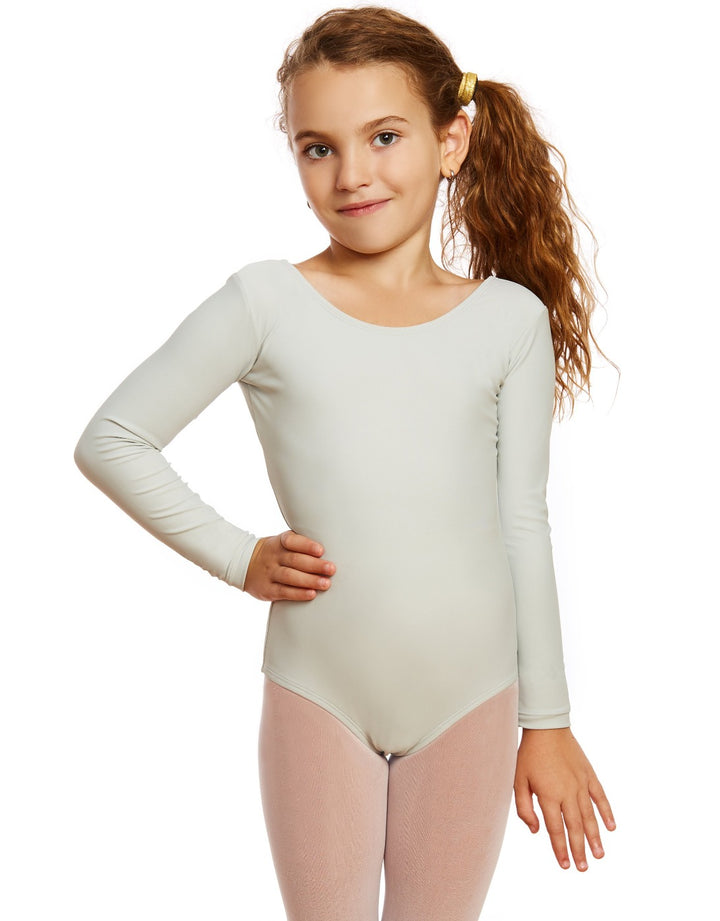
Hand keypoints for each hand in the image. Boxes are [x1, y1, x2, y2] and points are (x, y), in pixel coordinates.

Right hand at [243, 530, 335, 601]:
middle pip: (295, 560)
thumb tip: (331, 550)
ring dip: (309, 580)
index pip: (292, 541)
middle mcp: (274, 557)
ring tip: (326, 583)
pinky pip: (284, 592)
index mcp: (279, 542)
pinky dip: (298, 593)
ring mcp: (269, 573)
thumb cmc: (275, 553)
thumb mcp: (282, 542)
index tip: (321, 550)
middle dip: (315, 565)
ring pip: (290, 576)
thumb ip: (301, 545)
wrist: (244, 564)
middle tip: (331, 569)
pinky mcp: (267, 589)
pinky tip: (311, 594)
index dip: (306, 545)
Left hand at [514, 727, 614, 871]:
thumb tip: (535, 830)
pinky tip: (611, 827)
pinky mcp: (589, 775)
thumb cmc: (529, 755)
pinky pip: (600, 797)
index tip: (565, 865)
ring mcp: (581, 784)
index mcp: (548, 795)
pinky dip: (606, 812)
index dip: (560, 849)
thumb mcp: (518, 780)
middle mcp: (567, 792)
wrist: (546, 728)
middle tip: (584, 868)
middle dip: (579, 849)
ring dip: (595, 837)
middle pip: (575, 827)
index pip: (555, 829)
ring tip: (599, 855)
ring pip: (590, 816)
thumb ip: (524, 808)